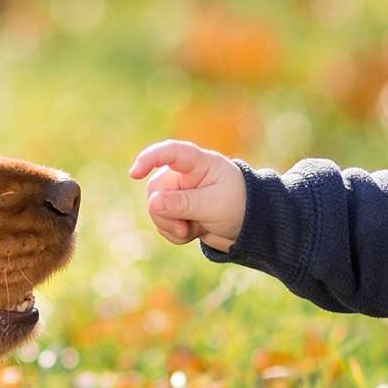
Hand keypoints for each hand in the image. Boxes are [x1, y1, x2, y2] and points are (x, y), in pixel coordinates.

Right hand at [128, 139, 248, 251]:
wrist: (253, 228)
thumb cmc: (240, 208)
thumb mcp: (213, 206)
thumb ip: (182, 204)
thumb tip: (152, 203)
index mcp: (200, 164)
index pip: (172, 153)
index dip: (151, 158)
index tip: (135, 173)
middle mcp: (186, 175)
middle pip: (156, 188)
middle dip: (164, 212)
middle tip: (183, 228)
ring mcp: (181, 192)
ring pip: (155, 207)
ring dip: (169, 225)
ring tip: (190, 231)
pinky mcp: (179, 210)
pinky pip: (162, 221)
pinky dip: (172, 232)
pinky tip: (190, 234)